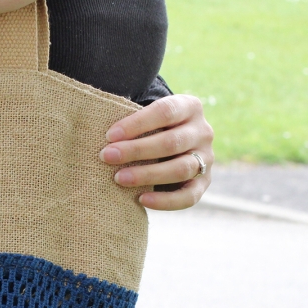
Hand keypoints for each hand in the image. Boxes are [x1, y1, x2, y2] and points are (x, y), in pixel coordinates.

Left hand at [100, 95, 214, 210]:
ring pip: (180, 169)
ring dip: (147, 175)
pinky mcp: (204, 183)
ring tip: (118, 178)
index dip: (136, 124)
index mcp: (190, 107)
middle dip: (136, 150)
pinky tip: (141, 200)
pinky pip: (188, 196)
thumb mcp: (145, 117)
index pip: (165, 111)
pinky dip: (165, 201)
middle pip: (171, 142)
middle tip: (107, 157)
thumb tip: (100, 133)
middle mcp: (203, 131)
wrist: (169, 146)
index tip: (109, 135)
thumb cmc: (148, 129)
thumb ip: (131, 120)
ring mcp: (206, 158)